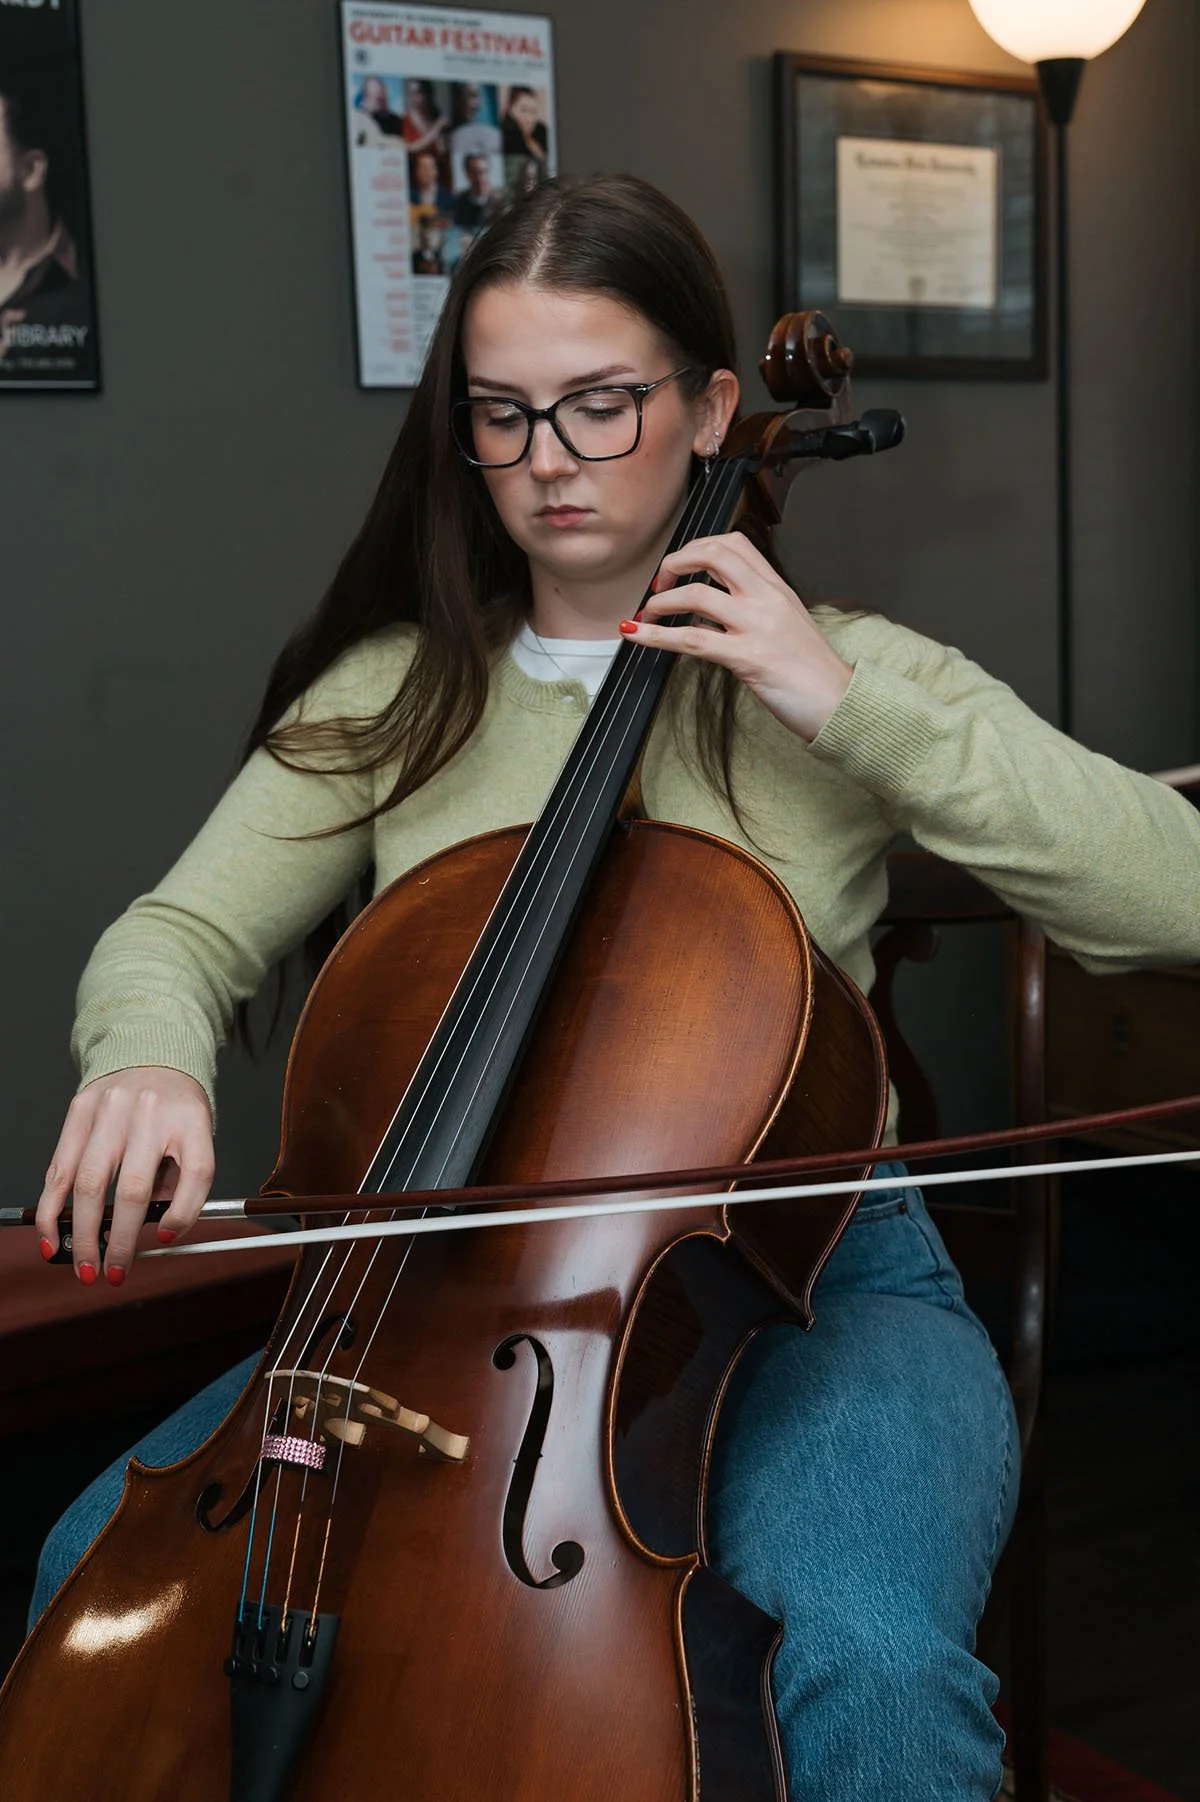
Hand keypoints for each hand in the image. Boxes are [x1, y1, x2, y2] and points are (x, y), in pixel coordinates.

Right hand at [35, 1068, 214, 1286]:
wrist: (150, 1050)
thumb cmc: (175, 1107)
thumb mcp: (195, 1134)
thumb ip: (180, 1180)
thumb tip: (157, 1231)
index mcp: (192, 1119)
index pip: (196, 1171)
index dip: (184, 1212)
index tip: (165, 1240)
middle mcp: (151, 1112)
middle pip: (133, 1187)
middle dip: (119, 1240)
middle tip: (112, 1275)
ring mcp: (111, 1109)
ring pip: (89, 1182)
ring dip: (83, 1234)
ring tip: (83, 1267)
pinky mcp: (79, 1109)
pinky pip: (60, 1168)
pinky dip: (53, 1208)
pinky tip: (52, 1236)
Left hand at [620, 531, 852, 742]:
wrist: (838, 702)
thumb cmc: (812, 670)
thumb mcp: (787, 624)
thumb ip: (755, 608)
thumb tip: (710, 607)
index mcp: (776, 588)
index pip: (734, 544)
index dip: (697, 547)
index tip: (681, 566)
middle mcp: (766, 598)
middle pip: (713, 554)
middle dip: (675, 563)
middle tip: (659, 584)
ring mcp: (757, 626)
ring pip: (696, 594)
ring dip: (660, 602)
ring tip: (646, 614)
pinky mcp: (747, 657)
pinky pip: (692, 639)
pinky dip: (656, 635)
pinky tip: (637, 635)